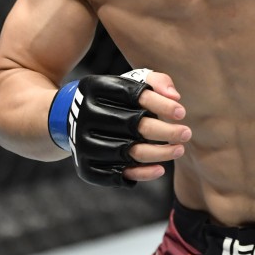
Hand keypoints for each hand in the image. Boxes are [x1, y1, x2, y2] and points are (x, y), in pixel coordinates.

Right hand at [48, 69, 190, 186]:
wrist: (68, 117)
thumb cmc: (113, 97)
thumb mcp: (130, 80)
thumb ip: (156, 81)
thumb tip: (175, 97)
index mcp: (96, 87)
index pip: (134, 95)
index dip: (160, 104)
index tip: (182, 112)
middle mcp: (85, 114)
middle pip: (132, 125)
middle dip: (165, 132)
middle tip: (187, 133)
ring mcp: (82, 142)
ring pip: (127, 151)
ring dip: (158, 153)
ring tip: (179, 150)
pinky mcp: (84, 165)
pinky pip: (114, 174)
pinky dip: (139, 173)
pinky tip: (160, 169)